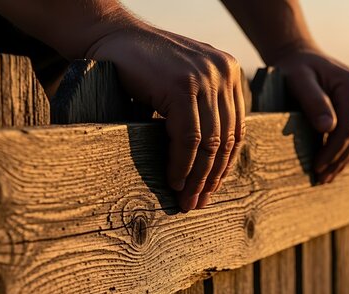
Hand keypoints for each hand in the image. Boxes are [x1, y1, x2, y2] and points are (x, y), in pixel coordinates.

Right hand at [87, 18, 245, 210]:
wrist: (112, 36)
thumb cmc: (143, 65)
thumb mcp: (184, 82)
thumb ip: (203, 107)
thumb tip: (212, 161)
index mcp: (229, 72)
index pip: (236, 129)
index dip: (225, 164)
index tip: (211, 188)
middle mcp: (223, 73)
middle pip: (225, 139)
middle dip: (212, 177)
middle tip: (199, 202)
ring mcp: (205, 78)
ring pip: (209, 142)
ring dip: (197, 177)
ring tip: (186, 199)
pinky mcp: (183, 86)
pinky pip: (188, 138)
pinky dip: (181, 164)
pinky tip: (173, 180)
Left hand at [274, 49, 348, 183]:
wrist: (298, 56)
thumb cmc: (294, 68)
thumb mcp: (298, 81)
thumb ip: (313, 101)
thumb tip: (327, 128)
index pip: (347, 127)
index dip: (333, 150)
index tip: (317, 167)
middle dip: (338, 159)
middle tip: (321, 179)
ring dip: (343, 158)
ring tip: (326, 177)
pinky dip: (344, 149)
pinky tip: (332, 164)